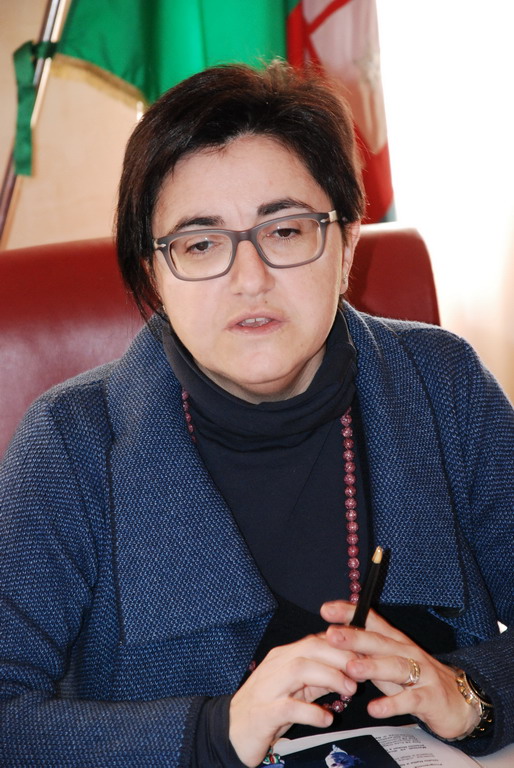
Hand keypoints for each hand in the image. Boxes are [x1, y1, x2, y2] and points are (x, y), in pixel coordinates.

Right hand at [229, 633, 357, 766]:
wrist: (232, 731)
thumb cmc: (267, 707)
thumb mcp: (295, 689)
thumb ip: (318, 678)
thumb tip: (347, 671)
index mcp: (283, 657)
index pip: (314, 640)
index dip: (341, 646)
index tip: (363, 656)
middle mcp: (275, 666)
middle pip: (309, 649)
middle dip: (339, 657)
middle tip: (360, 673)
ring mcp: (267, 688)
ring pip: (299, 669)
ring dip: (329, 677)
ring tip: (349, 690)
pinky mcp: (263, 713)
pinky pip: (289, 707)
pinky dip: (311, 711)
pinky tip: (326, 718)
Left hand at [320, 601, 479, 740]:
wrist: (462, 702)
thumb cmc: (418, 680)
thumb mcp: (390, 664)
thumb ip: (367, 654)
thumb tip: (335, 644)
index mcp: (396, 642)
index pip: (372, 622)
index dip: (350, 614)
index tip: (326, 610)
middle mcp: (407, 652)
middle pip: (380, 641)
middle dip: (356, 637)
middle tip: (332, 635)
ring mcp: (421, 674)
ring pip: (396, 667)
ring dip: (373, 667)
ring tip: (352, 668)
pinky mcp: (430, 698)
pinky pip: (410, 700)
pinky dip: (392, 704)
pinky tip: (375, 708)